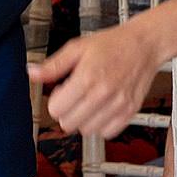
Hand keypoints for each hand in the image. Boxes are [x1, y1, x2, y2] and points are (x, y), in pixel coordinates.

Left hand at [32, 20, 164, 140]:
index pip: (56, 109)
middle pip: (69, 123)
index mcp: (87, 77)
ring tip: (88, 103)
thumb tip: (32, 73)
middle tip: (73, 98)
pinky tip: (101, 110)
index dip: (55, 101)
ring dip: (83, 120)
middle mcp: (103, 94)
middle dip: (66, 112)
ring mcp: (118, 105)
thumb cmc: (112, 44)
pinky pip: (108, 132)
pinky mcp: (130, 111)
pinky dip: (101, 125)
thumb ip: (53, 65)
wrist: (144, 45)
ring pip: (87, 131)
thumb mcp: (77, 47)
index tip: (62, 92)